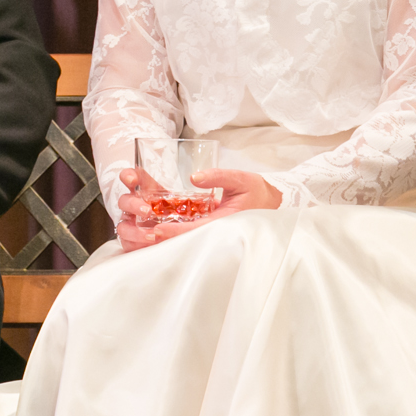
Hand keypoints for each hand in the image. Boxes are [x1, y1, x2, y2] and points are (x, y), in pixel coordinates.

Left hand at [115, 167, 280, 251]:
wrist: (273, 205)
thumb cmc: (258, 193)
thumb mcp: (242, 179)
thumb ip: (219, 176)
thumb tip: (194, 176)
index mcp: (224, 223)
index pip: (194, 230)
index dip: (174, 231)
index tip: (157, 229)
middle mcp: (217, 232)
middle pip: (186, 239)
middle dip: (165, 238)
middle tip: (142, 234)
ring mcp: (215, 234)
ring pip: (188, 239)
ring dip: (168, 237)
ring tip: (145, 233)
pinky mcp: (213, 232)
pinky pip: (193, 234)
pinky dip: (177, 233)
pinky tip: (161, 228)